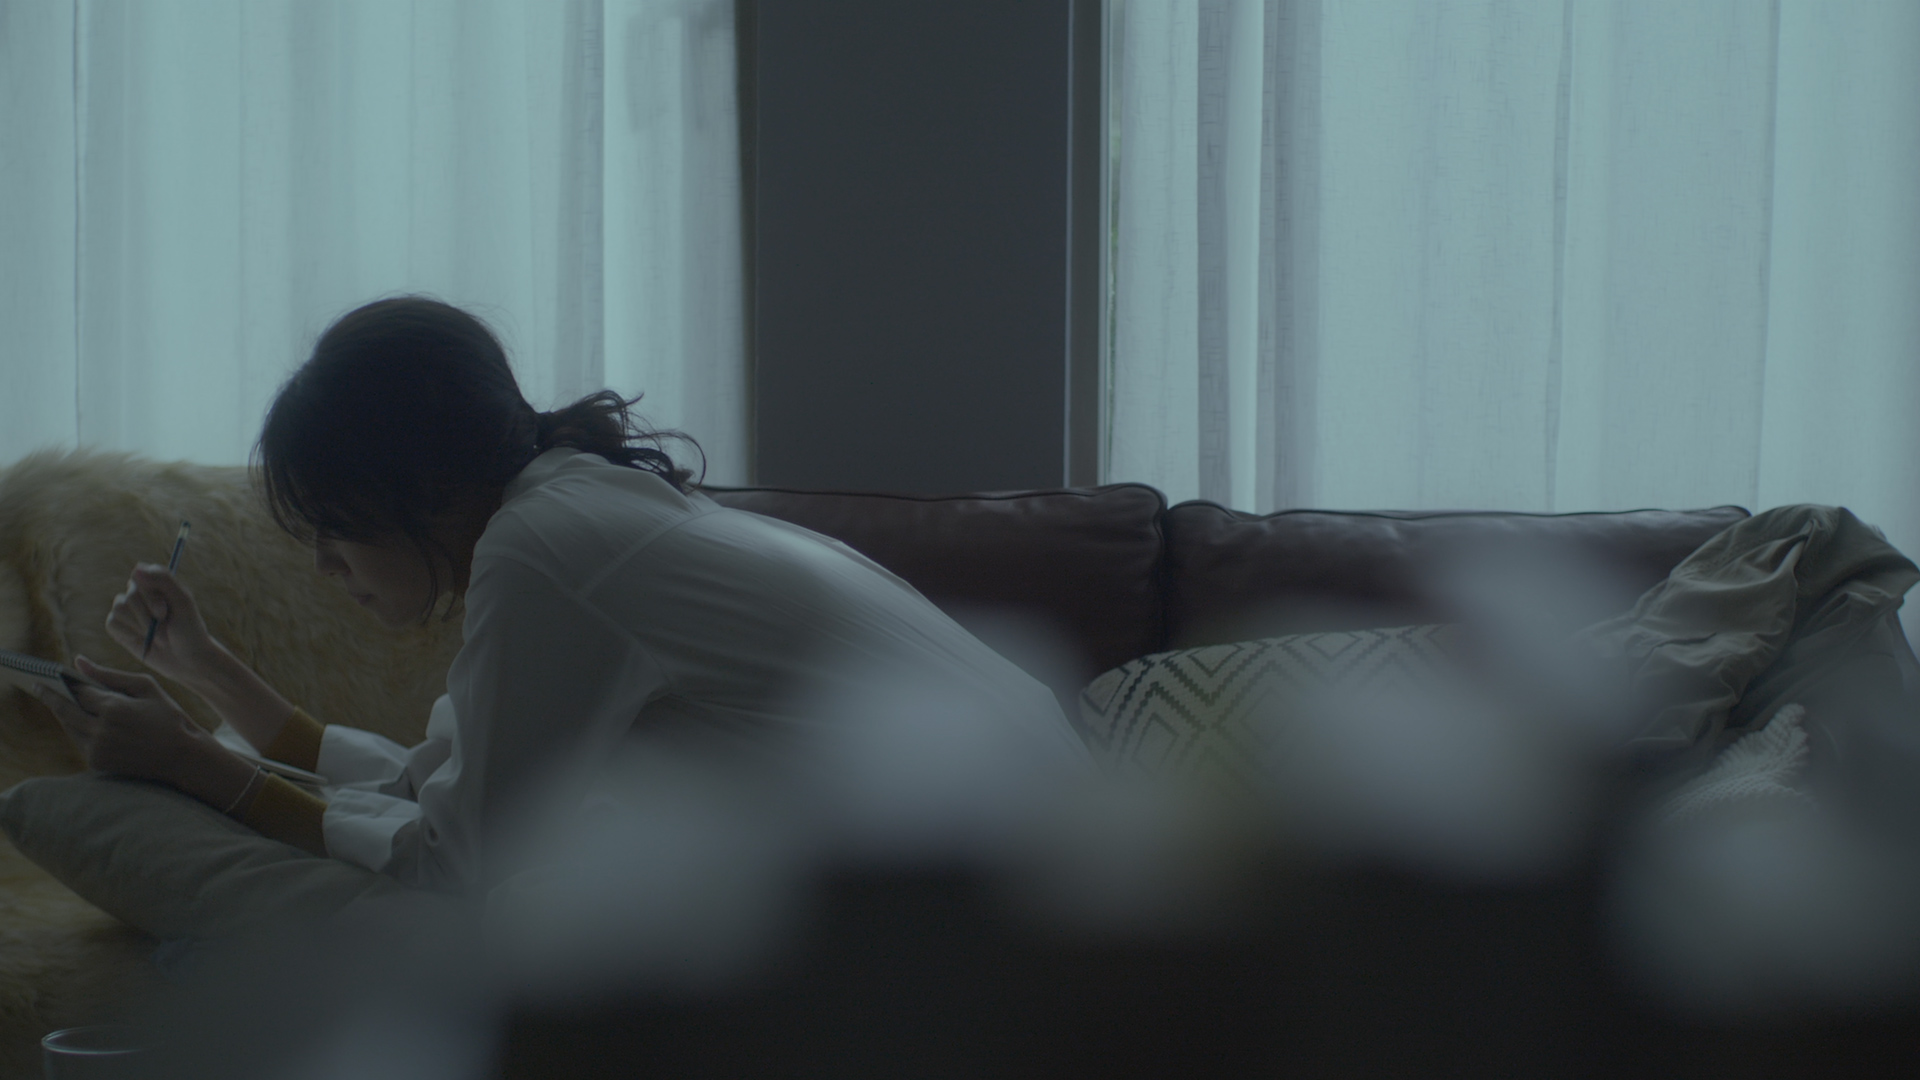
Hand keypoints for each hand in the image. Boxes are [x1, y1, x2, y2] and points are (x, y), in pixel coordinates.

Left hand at [36, 657, 232, 789]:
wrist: (182, 757)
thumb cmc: (168, 716)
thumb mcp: (146, 687)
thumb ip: (110, 674)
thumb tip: (78, 661)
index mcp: (114, 708)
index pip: (80, 691)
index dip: (68, 683)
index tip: (54, 674)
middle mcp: (101, 730)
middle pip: (65, 710)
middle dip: (50, 696)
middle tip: (38, 684)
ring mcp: (97, 749)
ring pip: (69, 726)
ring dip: (62, 713)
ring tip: (57, 700)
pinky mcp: (97, 762)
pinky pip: (79, 741)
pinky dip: (76, 728)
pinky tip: (78, 719)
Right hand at [105, 563, 222, 685]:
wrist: (187, 659)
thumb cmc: (189, 629)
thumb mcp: (183, 602)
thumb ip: (163, 580)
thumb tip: (136, 567)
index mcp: (156, 583)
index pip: (139, 575)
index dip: (149, 594)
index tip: (164, 610)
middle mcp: (139, 593)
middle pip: (130, 594)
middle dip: (148, 614)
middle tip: (165, 625)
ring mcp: (127, 610)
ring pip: (119, 607)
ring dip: (140, 625)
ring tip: (157, 635)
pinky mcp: (118, 627)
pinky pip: (112, 622)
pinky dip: (128, 633)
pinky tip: (142, 639)